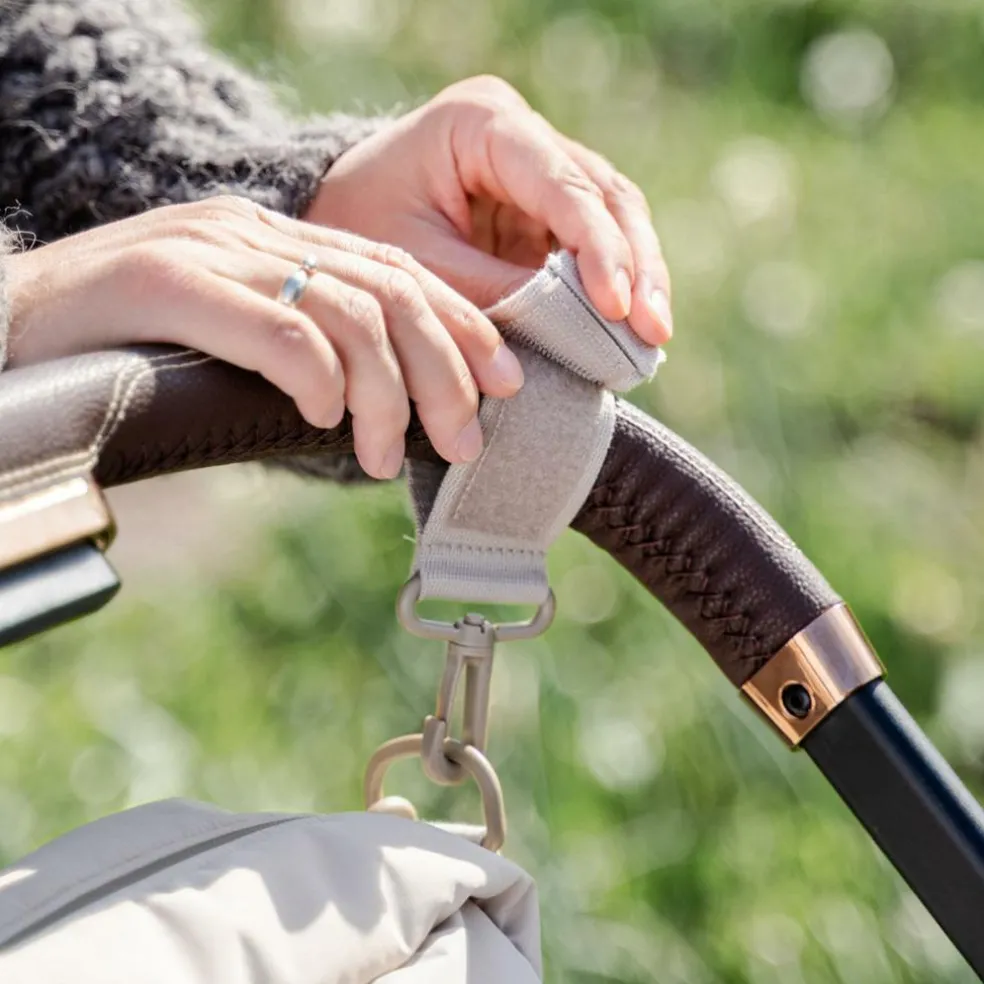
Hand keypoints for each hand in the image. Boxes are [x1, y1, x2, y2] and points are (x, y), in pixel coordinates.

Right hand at [4, 196, 525, 478]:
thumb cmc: (115, 352)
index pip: (396, 271)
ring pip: (346, 312)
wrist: (1, 328)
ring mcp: (209, 250)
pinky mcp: (162, 282)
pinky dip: (316, 377)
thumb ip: (294, 355)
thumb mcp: (223, 342)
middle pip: (388, 290)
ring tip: (384, 454)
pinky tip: (325, 421)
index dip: (464, 326)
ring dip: (385, 392)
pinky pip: (275, 327)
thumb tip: (374, 413)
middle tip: (465, 440)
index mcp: (273, 240)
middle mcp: (252, 232)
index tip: (507, 383)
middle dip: (446, 369)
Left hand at [307, 76, 671, 345]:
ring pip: (613, 218)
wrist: (336, 218)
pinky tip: (629, 330)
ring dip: (637, 277)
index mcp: (482, 122)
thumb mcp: (416, 263)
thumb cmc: (360, 226)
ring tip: (652, 338)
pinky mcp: (542, 212)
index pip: (562, 183)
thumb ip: (493, 292)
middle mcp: (522, 137)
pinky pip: (591, 246)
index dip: (599, 247)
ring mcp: (538, 172)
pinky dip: (610, 288)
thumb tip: (576, 333)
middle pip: (605, 194)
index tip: (618, 307)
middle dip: (635, 264)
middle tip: (654, 330)